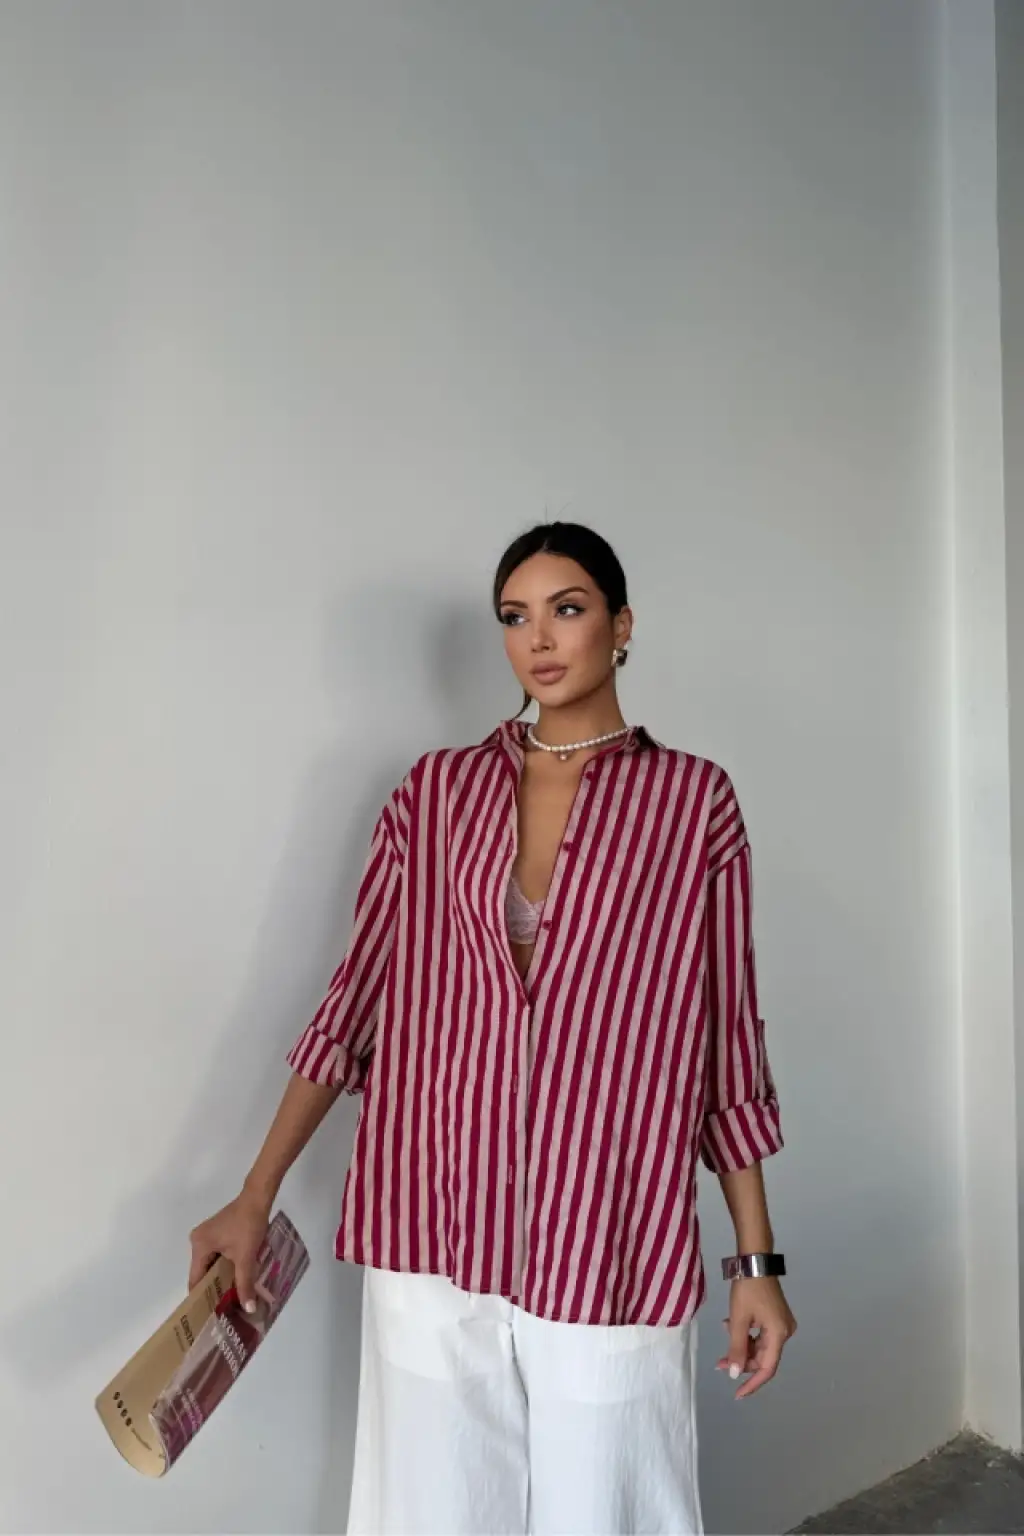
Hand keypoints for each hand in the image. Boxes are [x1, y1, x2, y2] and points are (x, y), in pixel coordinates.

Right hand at [188, 1189, 271, 1312]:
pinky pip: (218, 1255)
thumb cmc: (248, 1226)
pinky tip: (236, 1278)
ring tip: (231, 1299)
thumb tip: (248, 1309)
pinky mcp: (217, 1233)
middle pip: (203, 1272)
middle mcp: (198, 1241)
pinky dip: (225, 1267)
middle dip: (214, 1290)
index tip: (210, 1315)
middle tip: (224, 1310)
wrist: (258, 1198)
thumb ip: (245, 1283)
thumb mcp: (246, 1257)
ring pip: (212, 1264)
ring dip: (221, 1278)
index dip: (202, 1298)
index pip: (196, 1279)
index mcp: (199, 1247)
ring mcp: (207, 1236)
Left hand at [716, 1276, 795, 1399]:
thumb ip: (736, 1348)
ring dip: (741, 1346)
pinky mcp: (775, 1316)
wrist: (755, 1260)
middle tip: (720, 1362)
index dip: (752, 1383)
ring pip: (760, 1345)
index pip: (767, 1368)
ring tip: (723, 1338)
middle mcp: (785, 1332)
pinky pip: (760, 1334)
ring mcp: (781, 1324)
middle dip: (741, 1360)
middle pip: (762, 1357)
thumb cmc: (747, 1289)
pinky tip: (730, 1326)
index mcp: (779, 1335)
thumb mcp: (738, 1319)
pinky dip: (746, 1335)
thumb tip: (733, 1374)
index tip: (737, 1393)